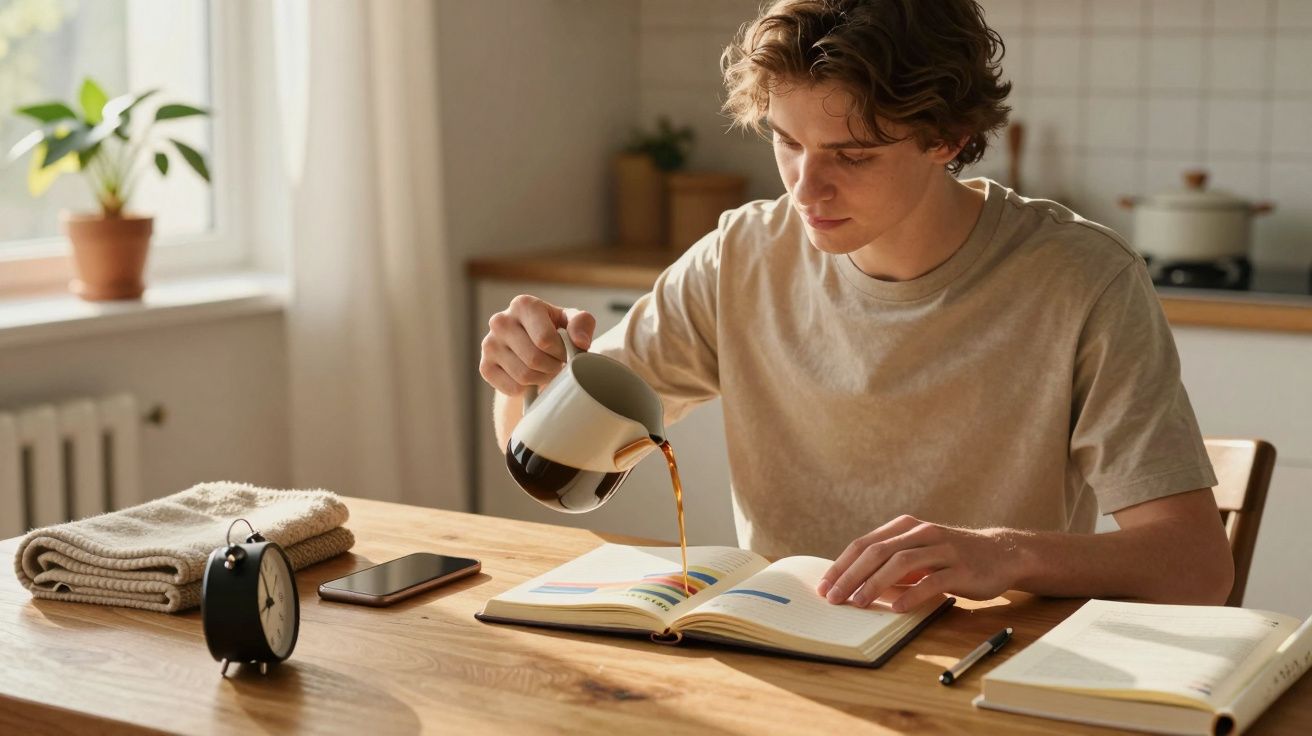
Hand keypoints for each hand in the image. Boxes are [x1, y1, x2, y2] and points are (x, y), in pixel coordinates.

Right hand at [479, 295, 595, 395]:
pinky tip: (529, 378)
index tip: (564, 352)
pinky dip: (526, 389)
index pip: (545, 340)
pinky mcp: (485, 366)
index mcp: (523, 304)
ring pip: (523, 376)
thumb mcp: (571, 321)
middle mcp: (501, 321)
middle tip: (557, 365)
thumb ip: (582, 323)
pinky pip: (512, 388)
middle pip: (534, 359)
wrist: (528, 346)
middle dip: (553, 367)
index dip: (561, 352)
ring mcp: (489, 344)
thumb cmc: (554, 330)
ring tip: (546, 371)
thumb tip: (580, 343)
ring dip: (541, 379)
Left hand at [816, 515, 1017, 612]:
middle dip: (851, 575)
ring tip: (858, 603)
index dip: (841, 565)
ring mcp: (943, 548)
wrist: (1001, 554)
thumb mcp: (917, 555)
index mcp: (905, 527)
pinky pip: (933, 581)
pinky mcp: (962, 567)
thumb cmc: (950, 558)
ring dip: (875, 584)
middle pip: (877, 552)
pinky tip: (898, 608)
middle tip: (834, 598)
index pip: (864, 544)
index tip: (824, 585)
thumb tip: (853, 586)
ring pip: (901, 563)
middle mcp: (921, 533)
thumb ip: (889, 565)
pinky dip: (913, 594)